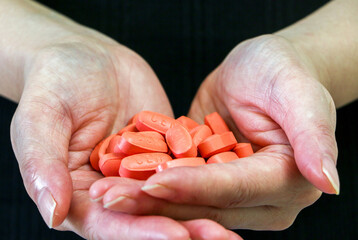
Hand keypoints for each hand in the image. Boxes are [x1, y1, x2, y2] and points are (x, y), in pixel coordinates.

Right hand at [9, 35, 240, 238]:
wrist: (86, 57)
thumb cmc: (55, 83)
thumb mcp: (41, 119)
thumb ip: (44, 165)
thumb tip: (53, 214)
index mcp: (79, 193)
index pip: (109, 222)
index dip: (141, 230)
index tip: (176, 235)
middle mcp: (113, 189)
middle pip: (147, 217)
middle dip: (183, 228)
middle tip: (220, 238)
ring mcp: (141, 171)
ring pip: (172, 197)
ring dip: (202, 211)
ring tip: (233, 225)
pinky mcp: (163, 151)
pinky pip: (185, 166)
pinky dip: (207, 178)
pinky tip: (234, 184)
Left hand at [92, 35, 337, 230]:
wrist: (260, 73)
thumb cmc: (282, 72)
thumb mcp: (297, 92)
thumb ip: (315, 135)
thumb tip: (328, 182)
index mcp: (288, 180)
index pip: (235, 188)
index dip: (195, 187)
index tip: (155, 181)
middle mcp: (263, 198)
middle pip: (206, 205)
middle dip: (158, 201)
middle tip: (111, 197)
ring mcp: (236, 196)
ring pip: (187, 203)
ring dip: (145, 200)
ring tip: (106, 193)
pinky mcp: (212, 184)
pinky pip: (178, 189)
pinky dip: (148, 187)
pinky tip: (117, 182)